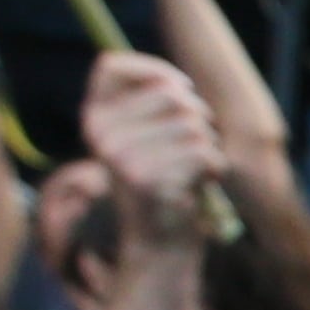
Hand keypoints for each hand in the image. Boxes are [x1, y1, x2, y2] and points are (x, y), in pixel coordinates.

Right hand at [80, 51, 218, 224]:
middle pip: (172, 94)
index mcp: (94, 119)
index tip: (183, 89)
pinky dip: (215, 167)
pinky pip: (204, 153)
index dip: (156, 70)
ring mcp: (120, 157)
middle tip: (196, 145)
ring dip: (209, 146)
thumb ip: (152, 107)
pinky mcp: (147, 179)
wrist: (160, 243)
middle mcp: (100, 135)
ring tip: (195, 169)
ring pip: (194, 123)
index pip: (112, 65)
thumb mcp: (146, 138)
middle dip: (199, 116)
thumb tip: (177, 84)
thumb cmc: (163, 182)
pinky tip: (201, 184)